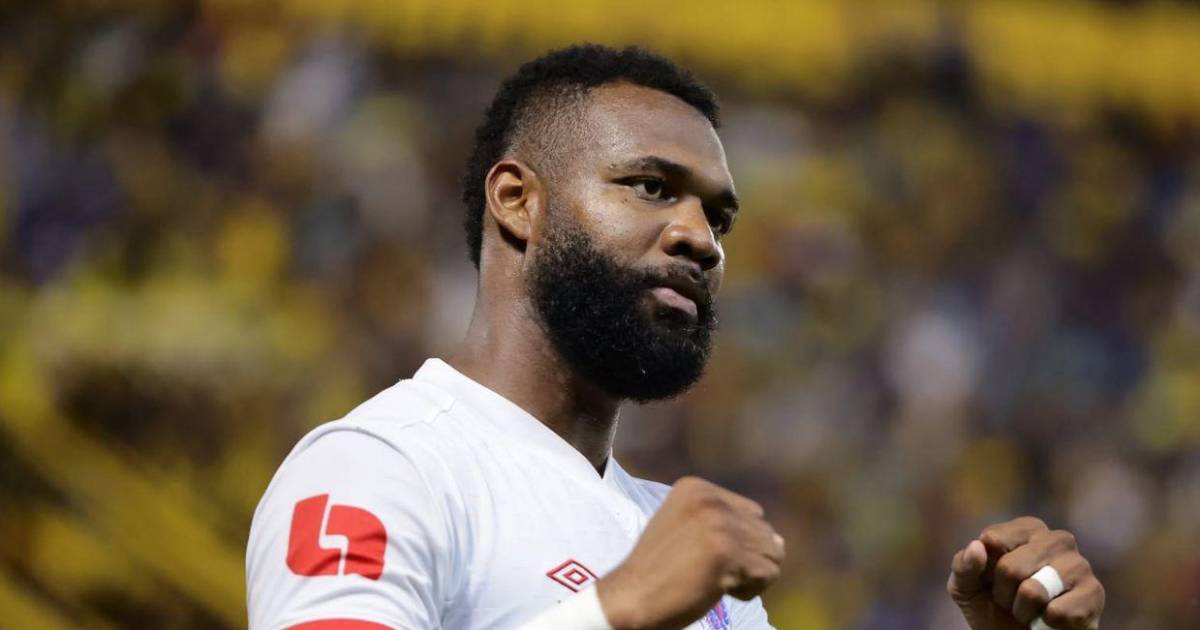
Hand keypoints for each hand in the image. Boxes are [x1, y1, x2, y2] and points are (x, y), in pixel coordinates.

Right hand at [596, 476, 784, 629]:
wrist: (631, 597)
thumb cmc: (658, 570)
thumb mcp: (686, 528)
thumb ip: (725, 523)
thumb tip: (781, 541)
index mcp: (695, 487)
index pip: (751, 512)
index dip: (737, 542)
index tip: (706, 557)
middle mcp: (709, 500)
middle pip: (764, 530)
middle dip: (746, 558)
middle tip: (712, 574)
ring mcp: (718, 524)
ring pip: (772, 552)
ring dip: (751, 574)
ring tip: (720, 581)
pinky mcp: (727, 553)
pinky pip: (768, 573)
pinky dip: (751, 589)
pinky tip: (722, 591)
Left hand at [948, 516, 1105, 628]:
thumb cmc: (994, 606)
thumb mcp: (966, 586)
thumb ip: (964, 566)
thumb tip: (977, 546)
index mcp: (1027, 528)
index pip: (993, 540)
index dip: (985, 569)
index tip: (993, 579)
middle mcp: (1057, 539)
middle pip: (1011, 568)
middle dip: (1003, 594)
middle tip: (1012, 601)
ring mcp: (1079, 565)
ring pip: (1034, 591)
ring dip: (1023, 611)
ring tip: (1030, 611)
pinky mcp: (1094, 594)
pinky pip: (1057, 613)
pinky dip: (1045, 624)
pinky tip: (1051, 621)